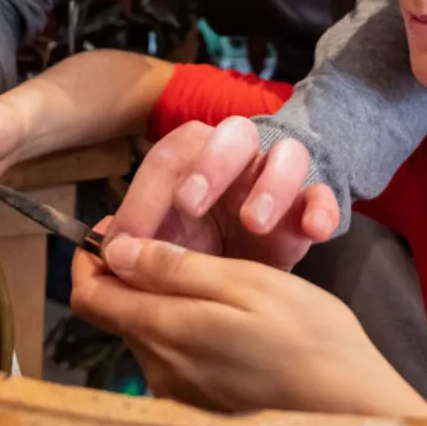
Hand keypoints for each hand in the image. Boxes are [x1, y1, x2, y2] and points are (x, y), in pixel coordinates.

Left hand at [71, 225, 426, 416]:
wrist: (348, 401)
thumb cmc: (305, 333)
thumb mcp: (244, 281)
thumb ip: (174, 268)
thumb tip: (116, 251)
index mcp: (165, 330)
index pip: (88, 295)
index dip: (92, 254)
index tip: (120, 225)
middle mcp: (158, 367)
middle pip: (115, 311)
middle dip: (130, 271)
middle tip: (175, 238)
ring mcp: (178, 389)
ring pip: (145, 329)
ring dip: (160, 297)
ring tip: (207, 271)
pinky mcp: (198, 401)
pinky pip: (171, 353)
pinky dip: (183, 323)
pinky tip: (223, 311)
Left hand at [110, 117, 338, 270]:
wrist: (258, 291)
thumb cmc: (203, 259)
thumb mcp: (166, 254)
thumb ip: (139, 247)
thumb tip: (102, 247)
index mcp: (195, 163)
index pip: (168, 158)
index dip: (144, 194)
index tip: (128, 241)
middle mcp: (239, 160)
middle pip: (230, 134)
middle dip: (209, 165)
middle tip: (188, 205)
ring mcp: (280, 179)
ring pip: (286, 154)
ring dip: (269, 184)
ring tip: (253, 222)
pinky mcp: (311, 207)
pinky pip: (324, 195)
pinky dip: (322, 207)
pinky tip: (314, 230)